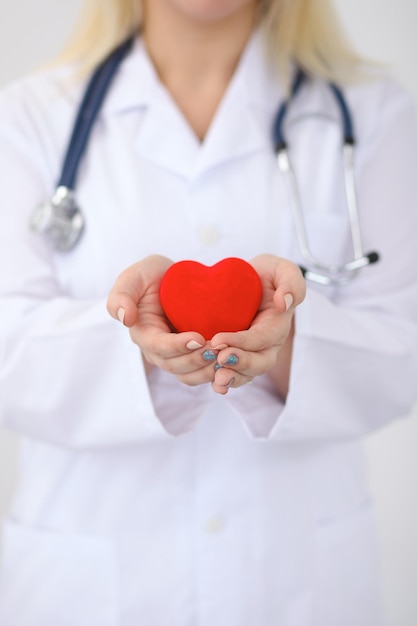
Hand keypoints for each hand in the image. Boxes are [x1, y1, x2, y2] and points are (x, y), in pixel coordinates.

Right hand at [106, 255, 217, 385]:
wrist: (173, 280)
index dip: (178, 346)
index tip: (198, 337)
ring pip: (189, 374)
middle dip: (197, 360)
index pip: (158, 347)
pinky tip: (232, 362)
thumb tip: (125, 318)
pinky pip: (201, 372)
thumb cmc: (151, 276)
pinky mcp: (191, 357)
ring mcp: (175, 357)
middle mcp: (157, 351)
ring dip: (208, 370)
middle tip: (219, 348)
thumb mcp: (134, 276)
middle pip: (175, 365)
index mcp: (143, 334)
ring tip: (227, 356)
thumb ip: (122, 294)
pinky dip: (215, 372)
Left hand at [209, 254, 305, 395]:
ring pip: (248, 373)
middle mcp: (268, 344)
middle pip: (259, 362)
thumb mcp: (282, 269)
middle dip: (240, 364)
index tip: (218, 339)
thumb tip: (283, 303)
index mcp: (278, 324)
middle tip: (219, 360)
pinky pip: (236, 374)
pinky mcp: (239, 356)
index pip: (262, 338)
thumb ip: (291, 283)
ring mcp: (254, 353)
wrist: (250, 280)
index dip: (243, 342)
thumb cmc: (268, 274)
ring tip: (218, 380)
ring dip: (233, 378)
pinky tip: (214, 385)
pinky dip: (226, 381)